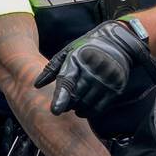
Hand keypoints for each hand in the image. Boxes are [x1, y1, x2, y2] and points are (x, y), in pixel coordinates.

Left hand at [33, 18, 155, 117]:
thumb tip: (36, 85)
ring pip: (86, 105)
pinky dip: (88, 112)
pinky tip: (82, 109)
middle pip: (76, 97)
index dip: (61, 97)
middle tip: (63, 102)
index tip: (55, 111)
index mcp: (78, 60)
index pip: (68, 81)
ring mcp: (106, 80)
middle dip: (66, 104)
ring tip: (74, 103)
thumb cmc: (87, 48)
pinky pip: (98, 108)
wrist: (118, 42)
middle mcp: (93, 70)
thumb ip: (52, 68)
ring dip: (76, 108)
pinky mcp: (115, 88)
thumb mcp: (68, 52)